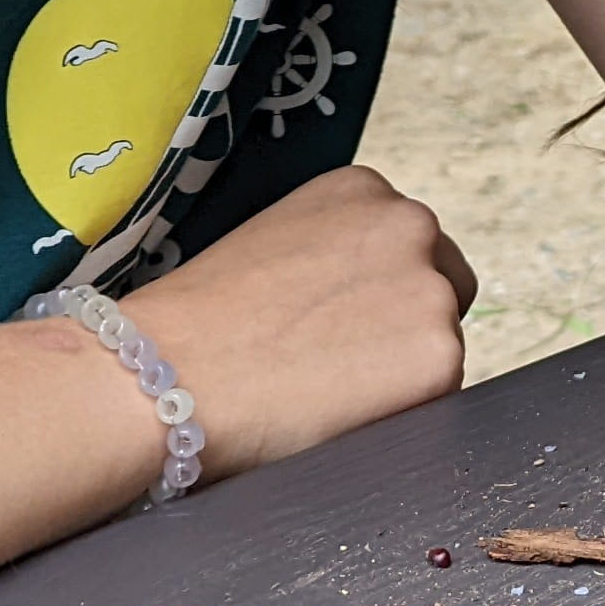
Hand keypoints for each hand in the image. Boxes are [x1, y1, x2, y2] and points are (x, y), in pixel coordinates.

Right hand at [101, 167, 476, 483]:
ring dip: (401, 373)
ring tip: (325, 392)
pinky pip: (438, 395)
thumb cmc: (198, 323)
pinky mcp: (438, 357)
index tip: (336, 326)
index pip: (408, 249)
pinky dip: (401, 413)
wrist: (162, 374)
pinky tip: (340, 415)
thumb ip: (332, 256)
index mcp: (364, 191)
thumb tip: (364, 301)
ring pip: (439, 344)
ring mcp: (430, 290)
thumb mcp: (273, 246)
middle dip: (404, 326)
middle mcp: (410, 225)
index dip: (374, 297)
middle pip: (442, 288)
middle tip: (337, 365)